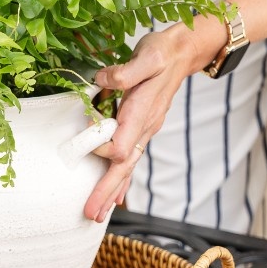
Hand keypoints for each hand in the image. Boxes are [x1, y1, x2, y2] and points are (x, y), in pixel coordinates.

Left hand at [83, 25, 206, 222]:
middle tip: (91, 214)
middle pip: (124, 167)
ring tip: (98, 214)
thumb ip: (125, 72)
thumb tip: (102, 81)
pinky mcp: (141, 128)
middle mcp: (145, 128)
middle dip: (107, 191)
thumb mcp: (146, 56)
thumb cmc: (162, 53)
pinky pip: (130, 159)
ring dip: (112, 191)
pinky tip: (116, 196)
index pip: (119, 146)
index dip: (100, 147)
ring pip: (128, 168)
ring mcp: (145, 130)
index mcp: (142, 114)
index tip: (85, 133)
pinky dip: (121, 179)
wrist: (181, 54)